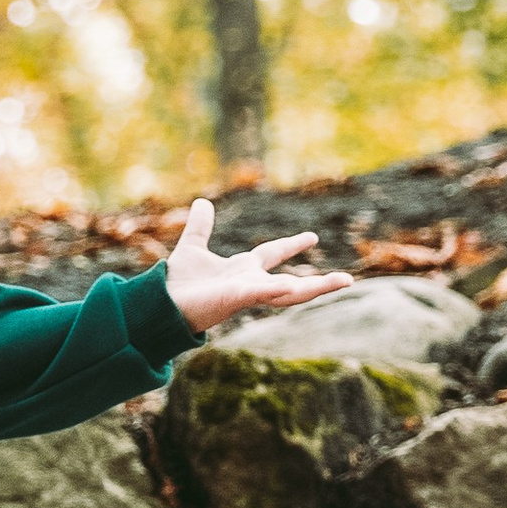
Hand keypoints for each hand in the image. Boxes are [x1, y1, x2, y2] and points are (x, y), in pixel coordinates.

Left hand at [163, 199, 355, 336]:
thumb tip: (202, 203)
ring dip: (315, 288)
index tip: (312, 238)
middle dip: (320, 283)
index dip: (291, 245)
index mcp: (242, 271)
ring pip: (287, 293)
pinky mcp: (234, 299)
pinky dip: (276, 288)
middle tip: (348, 280)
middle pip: (292, 283)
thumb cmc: (175, 284)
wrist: (158, 304)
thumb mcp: (191, 247)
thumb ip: (199, 227)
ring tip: (343, 282)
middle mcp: (249, 284)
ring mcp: (245, 293)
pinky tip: (293, 284)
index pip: (272, 255)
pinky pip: (260, 293)